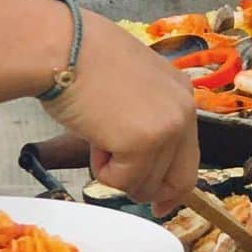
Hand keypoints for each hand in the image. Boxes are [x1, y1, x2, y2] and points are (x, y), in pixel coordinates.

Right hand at [41, 9, 198, 215]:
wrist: (62, 47)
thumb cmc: (83, 59)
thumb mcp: (131, 85)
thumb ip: (145, 116)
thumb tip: (141, 159)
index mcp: (181, 94)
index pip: (189, 156)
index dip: (172, 187)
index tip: (160, 204)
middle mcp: (183, 111)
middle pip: (176, 179)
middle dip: (145, 188)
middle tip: (117, 178)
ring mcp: (166, 128)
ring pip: (145, 183)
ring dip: (116, 171)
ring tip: (98, 134)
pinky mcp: (143, 144)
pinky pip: (122, 181)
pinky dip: (102, 170)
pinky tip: (94, 138)